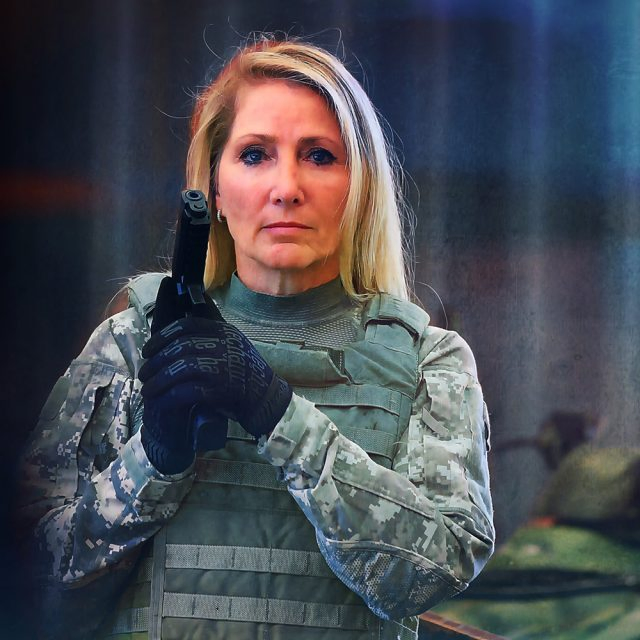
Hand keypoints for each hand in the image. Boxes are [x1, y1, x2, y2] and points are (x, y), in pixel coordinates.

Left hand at [139, 288, 291, 471]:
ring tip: (147, 389)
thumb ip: (212, 335)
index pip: (187, 326)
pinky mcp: (221, 390)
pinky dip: (170, 396)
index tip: (147, 349)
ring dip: (159, 380)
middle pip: (181, 348)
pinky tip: (160, 401)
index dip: (163, 337)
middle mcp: (224, 346)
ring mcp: (224, 367)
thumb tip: (184, 321)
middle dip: (157, 361)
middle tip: (143, 373)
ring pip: (181, 368)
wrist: (266, 399)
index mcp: (224, 332)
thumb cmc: (245, 374)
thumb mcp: (233, 345)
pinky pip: (188, 391)